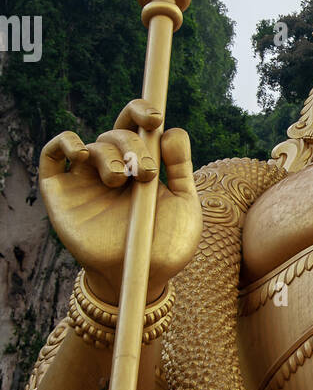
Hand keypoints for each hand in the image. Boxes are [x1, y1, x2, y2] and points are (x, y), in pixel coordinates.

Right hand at [39, 100, 202, 302]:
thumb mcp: (184, 204)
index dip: (141, 111)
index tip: (155, 118)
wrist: (141, 278)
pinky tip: (81, 153)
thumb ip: (180, 167)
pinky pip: (51, 156)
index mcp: (141, 165)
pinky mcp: (60, 193)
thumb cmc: (166, 245)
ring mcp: (85, 179)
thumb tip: (172, 131)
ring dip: (109, 154)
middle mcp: (112, 167)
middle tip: (145, 172)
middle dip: (132, 145)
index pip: (136, 125)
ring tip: (120, 179)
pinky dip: (64, 143)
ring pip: (92, 145)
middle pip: (116, 134)